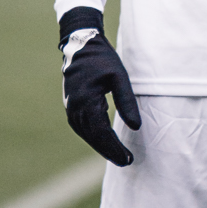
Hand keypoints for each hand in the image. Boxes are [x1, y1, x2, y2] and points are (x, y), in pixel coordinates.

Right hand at [59, 6, 140, 166]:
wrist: (81, 45)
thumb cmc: (102, 59)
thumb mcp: (119, 77)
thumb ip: (127, 102)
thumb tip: (136, 127)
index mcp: (86, 101)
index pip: (101, 133)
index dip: (115, 148)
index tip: (128, 158)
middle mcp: (75, 108)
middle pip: (93, 137)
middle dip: (110, 151)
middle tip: (127, 162)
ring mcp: (70, 108)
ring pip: (87, 135)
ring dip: (102, 147)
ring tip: (119, 155)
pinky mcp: (71, 106)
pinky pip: (82, 128)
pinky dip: (94, 137)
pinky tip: (105, 142)